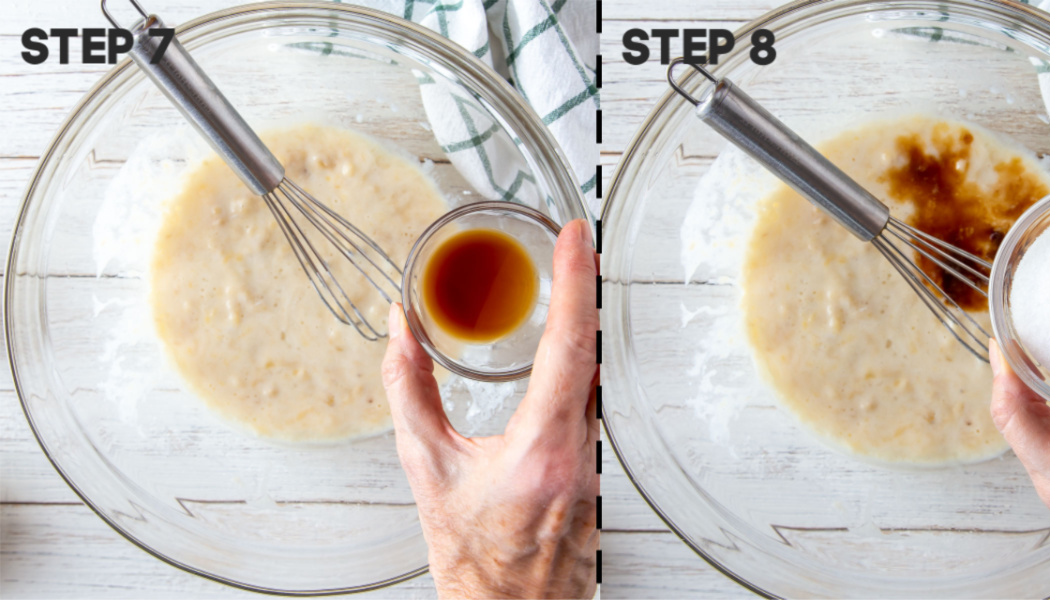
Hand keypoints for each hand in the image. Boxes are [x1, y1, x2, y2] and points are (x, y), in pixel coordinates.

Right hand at [381, 219, 598, 598]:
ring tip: (569, 280)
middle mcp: (581, 453)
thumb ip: (409, 392)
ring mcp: (597, 464)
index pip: (570, 346)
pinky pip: (593, 406)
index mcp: (541, 448)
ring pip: (597, 379)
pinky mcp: (599, 472)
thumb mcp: (427, 470)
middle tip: (573, 244)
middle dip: (583, 293)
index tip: (575, 239)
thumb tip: (399, 332)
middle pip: (592, 352)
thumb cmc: (471, 557)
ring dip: (581, 331)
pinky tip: (565, 351)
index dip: (575, 283)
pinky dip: (579, 370)